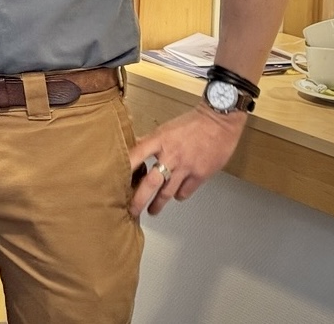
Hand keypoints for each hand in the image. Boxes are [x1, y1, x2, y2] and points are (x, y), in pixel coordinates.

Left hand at [127, 104, 246, 216]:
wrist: (219, 122)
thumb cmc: (192, 123)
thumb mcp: (166, 128)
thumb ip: (151, 141)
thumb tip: (135, 147)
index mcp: (159, 140)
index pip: (136, 155)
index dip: (124, 169)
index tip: (114, 182)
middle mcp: (171, 155)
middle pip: (150, 182)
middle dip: (139, 199)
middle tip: (132, 210)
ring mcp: (186, 167)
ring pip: (168, 192)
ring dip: (158, 203)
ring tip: (152, 211)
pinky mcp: (200, 174)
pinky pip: (185, 191)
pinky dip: (179, 195)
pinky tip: (175, 196)